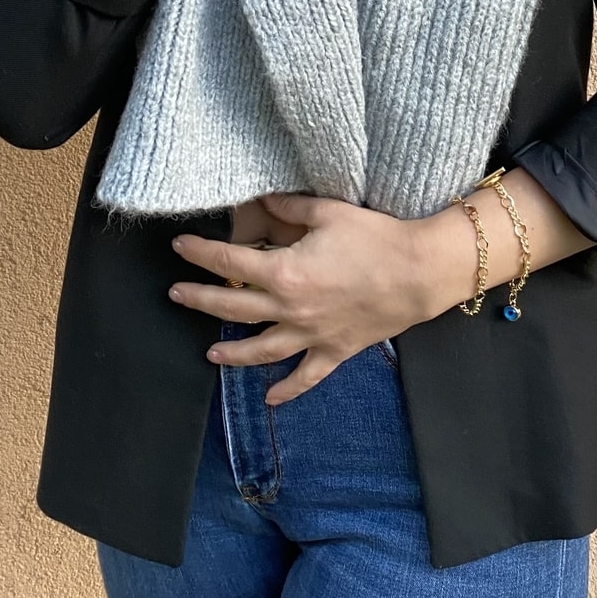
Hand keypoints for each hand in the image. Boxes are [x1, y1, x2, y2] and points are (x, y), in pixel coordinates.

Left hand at [167, 192, 431, 404]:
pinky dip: (287, 390)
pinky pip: (306, 376)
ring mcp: (312, 335)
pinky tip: (270, 398)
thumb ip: (289, 208)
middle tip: (176, 295)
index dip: (200, 254)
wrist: (419, 272)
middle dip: (200, 301)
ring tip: (211, 354)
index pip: (229, 263)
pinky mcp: (335, 350)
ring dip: (233, 354)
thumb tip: (262, 199)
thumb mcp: (328, 213)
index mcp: (285, 273)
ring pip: (262, 351)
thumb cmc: (375, 238)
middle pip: (233, 309)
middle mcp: (291, 309)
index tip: (179, 246)